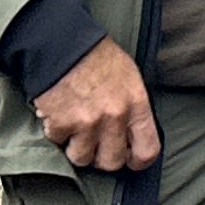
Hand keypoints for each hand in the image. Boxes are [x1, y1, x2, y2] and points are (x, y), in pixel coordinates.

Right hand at [34, 38, 160, 171]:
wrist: (61, 42)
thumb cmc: (96, 56)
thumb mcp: (129, 77)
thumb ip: (134, 107)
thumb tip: (134, 135)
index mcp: (136, 104)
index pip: (148, 150)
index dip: (137, 160)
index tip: (129, 159)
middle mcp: (114, 116)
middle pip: (112, 162)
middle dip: (103, 158)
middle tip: (96, 145)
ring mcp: (87, 121)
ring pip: (82, 158)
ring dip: (77, 148)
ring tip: (75, 131)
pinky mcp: (60, 122)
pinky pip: (58, 143)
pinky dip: (56, 133)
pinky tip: (58, 116)